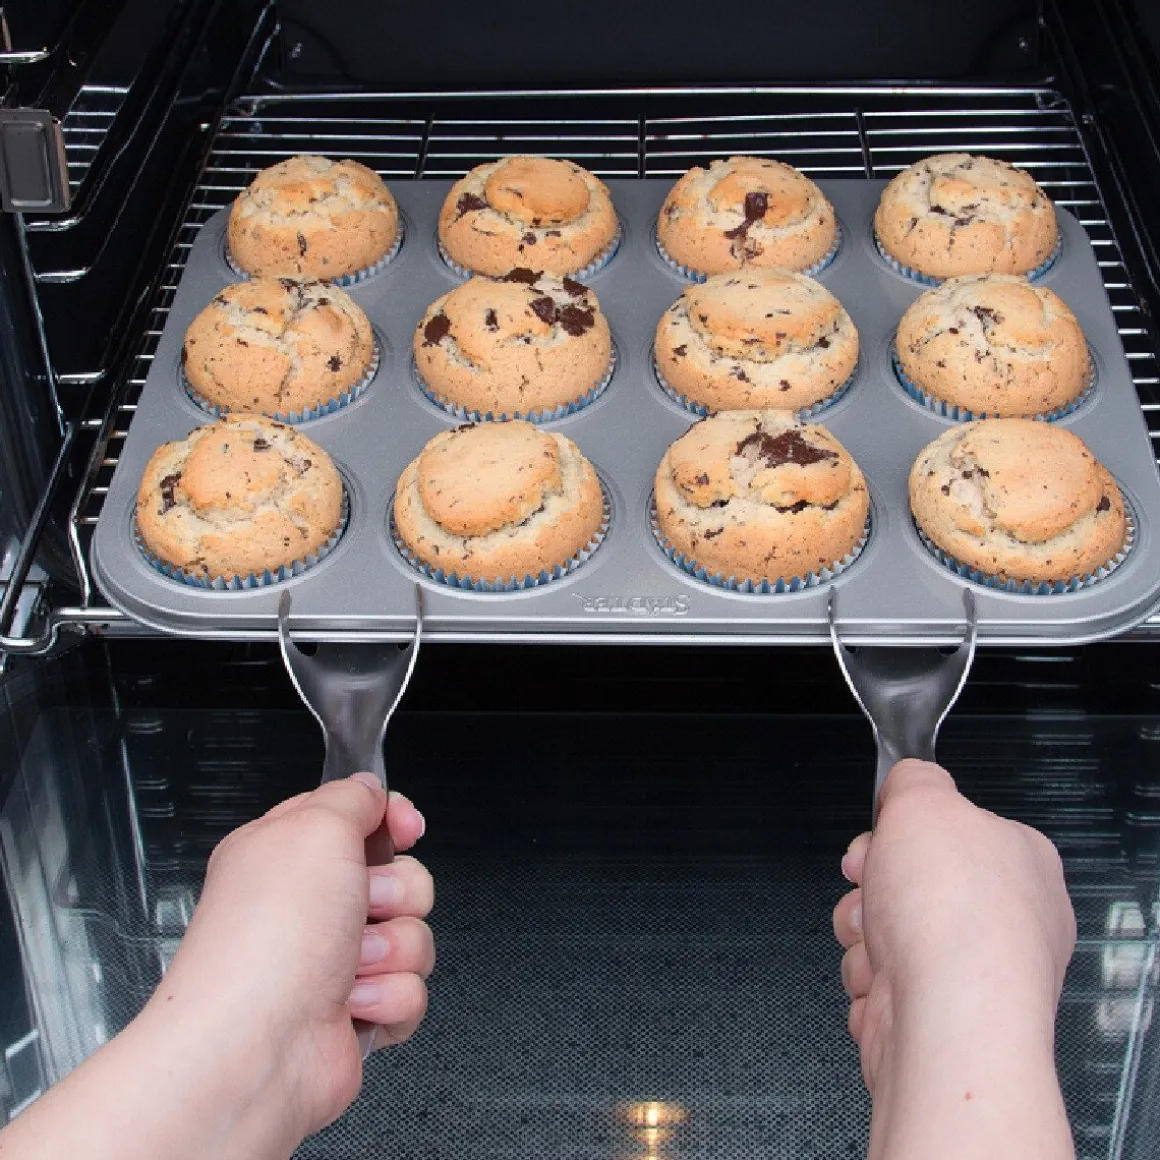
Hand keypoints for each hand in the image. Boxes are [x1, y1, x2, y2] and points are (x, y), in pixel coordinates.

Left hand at [152, 774, 433, 1139]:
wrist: (258, 1047)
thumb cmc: (269, 939)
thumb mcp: (314, 827)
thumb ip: (352, 796)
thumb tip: (372, 791)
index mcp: (287, 853)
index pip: (360, 818)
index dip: (392, 821)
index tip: (406, 829)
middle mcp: (309, 907)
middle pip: (402, 877)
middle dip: (396, 892)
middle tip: (359, 905)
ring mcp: (335, 962)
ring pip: (414, 934)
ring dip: (392, 950)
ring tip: (348, 967)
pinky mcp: (358, 1011)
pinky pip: (413, 989)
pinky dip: (390, 998)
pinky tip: (352, 1006)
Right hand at [832, 759, 1075, 1095]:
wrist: (946, 1023)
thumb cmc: (952, 919)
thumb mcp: (924, 800)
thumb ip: (913, 779)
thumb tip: (907, 782)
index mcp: (1021, 861)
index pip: (950, 829)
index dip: (902, 828)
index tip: (882, 833)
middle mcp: (1008, 919)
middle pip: (910, 880)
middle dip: (872, 884)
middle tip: (869, 884)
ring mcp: (975, 973)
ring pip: (887, 930)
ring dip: (861, 931)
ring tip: (876, 942)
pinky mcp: (941, 1016)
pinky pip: (882, 980)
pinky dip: (869, 979)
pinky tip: (883, 983)